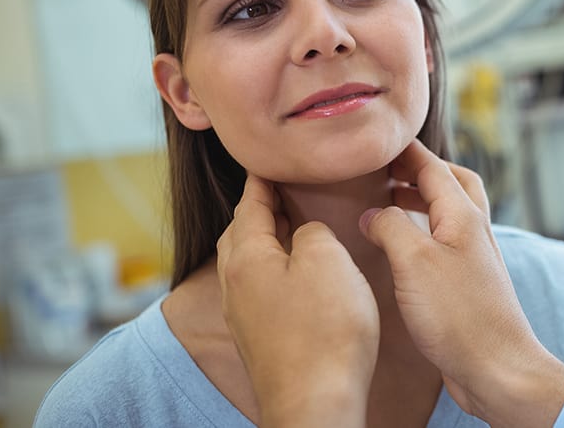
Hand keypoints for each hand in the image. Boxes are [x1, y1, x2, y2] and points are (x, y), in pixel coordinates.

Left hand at [217, 173, 379, 427]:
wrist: (316, 403)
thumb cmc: (325, 331)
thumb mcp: (328, 260)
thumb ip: (313, 232)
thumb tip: (306, 233)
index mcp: (246, 259)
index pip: (249, 205)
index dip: (262, 180)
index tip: (268, 161)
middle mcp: (235, 286)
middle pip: (240, 235)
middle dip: (257, 211)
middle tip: (281, 192)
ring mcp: (244, 317)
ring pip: (247, 265)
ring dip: (266, 243)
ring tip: (293, 230)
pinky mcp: (261, 341)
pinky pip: (260, 291)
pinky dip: (275, 271)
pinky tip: (297, 278)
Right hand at [361, 140, 563, 427]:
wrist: (496, 368)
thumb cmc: (460, 315)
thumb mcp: (414, 261)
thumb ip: (390, 227)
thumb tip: (372, 213)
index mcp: (464, 216)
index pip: (434, 167)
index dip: (406, 151)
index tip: (378, 140)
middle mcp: (473, 232)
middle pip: (453, 184)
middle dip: (421, 172)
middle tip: (386, 171)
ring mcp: (473, 260)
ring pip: (448, 215)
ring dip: (420, 203)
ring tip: (386, 205)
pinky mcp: (466, 287)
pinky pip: (444, 245)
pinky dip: (422, 235)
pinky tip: (400, 252)